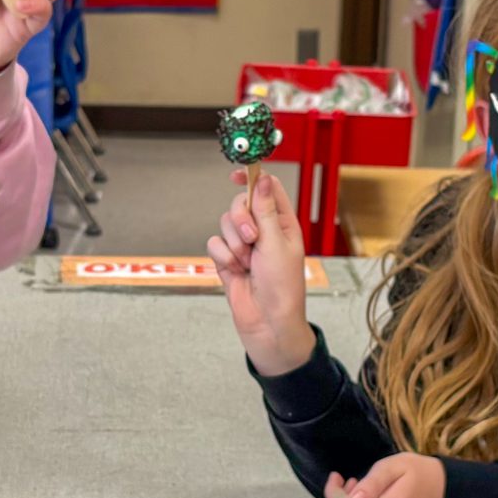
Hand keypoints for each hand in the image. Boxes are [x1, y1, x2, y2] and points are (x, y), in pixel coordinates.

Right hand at [206, 170, 314, 374]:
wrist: (267, 323)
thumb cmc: (282, 288)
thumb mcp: (277, 244)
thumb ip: (266, 210)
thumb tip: (263, 179)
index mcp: (283, 223)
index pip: (267, 189)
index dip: (253, 178)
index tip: (237, 174)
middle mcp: (263, 231)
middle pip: (240, 204)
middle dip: (240, 219)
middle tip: (252, 238)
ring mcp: (244, 246)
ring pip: (225, 224)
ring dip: (234, 243)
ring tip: (247, 262)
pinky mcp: (228, 260)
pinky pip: (214, 244)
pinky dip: (223, 256)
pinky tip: (236, 270)